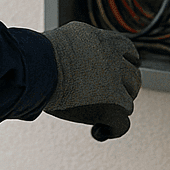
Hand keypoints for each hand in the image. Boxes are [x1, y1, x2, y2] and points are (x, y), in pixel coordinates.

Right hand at [42, 21, 141, 140]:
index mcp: (101, 39)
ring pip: (130, 98)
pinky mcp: (114, 104)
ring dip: (119, 106)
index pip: (125, 48)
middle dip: (125, 86)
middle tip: (112, 97)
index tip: (120, 70)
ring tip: (103, 113)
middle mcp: (112, 57)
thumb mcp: (60, 43)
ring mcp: (115, 81)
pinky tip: (99, 130)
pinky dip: (112, 128)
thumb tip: (63, 64)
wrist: (38, 67)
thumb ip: (72, 51)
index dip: (124, 62)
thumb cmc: (37, 57)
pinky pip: (122, 123)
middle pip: (133, 75)